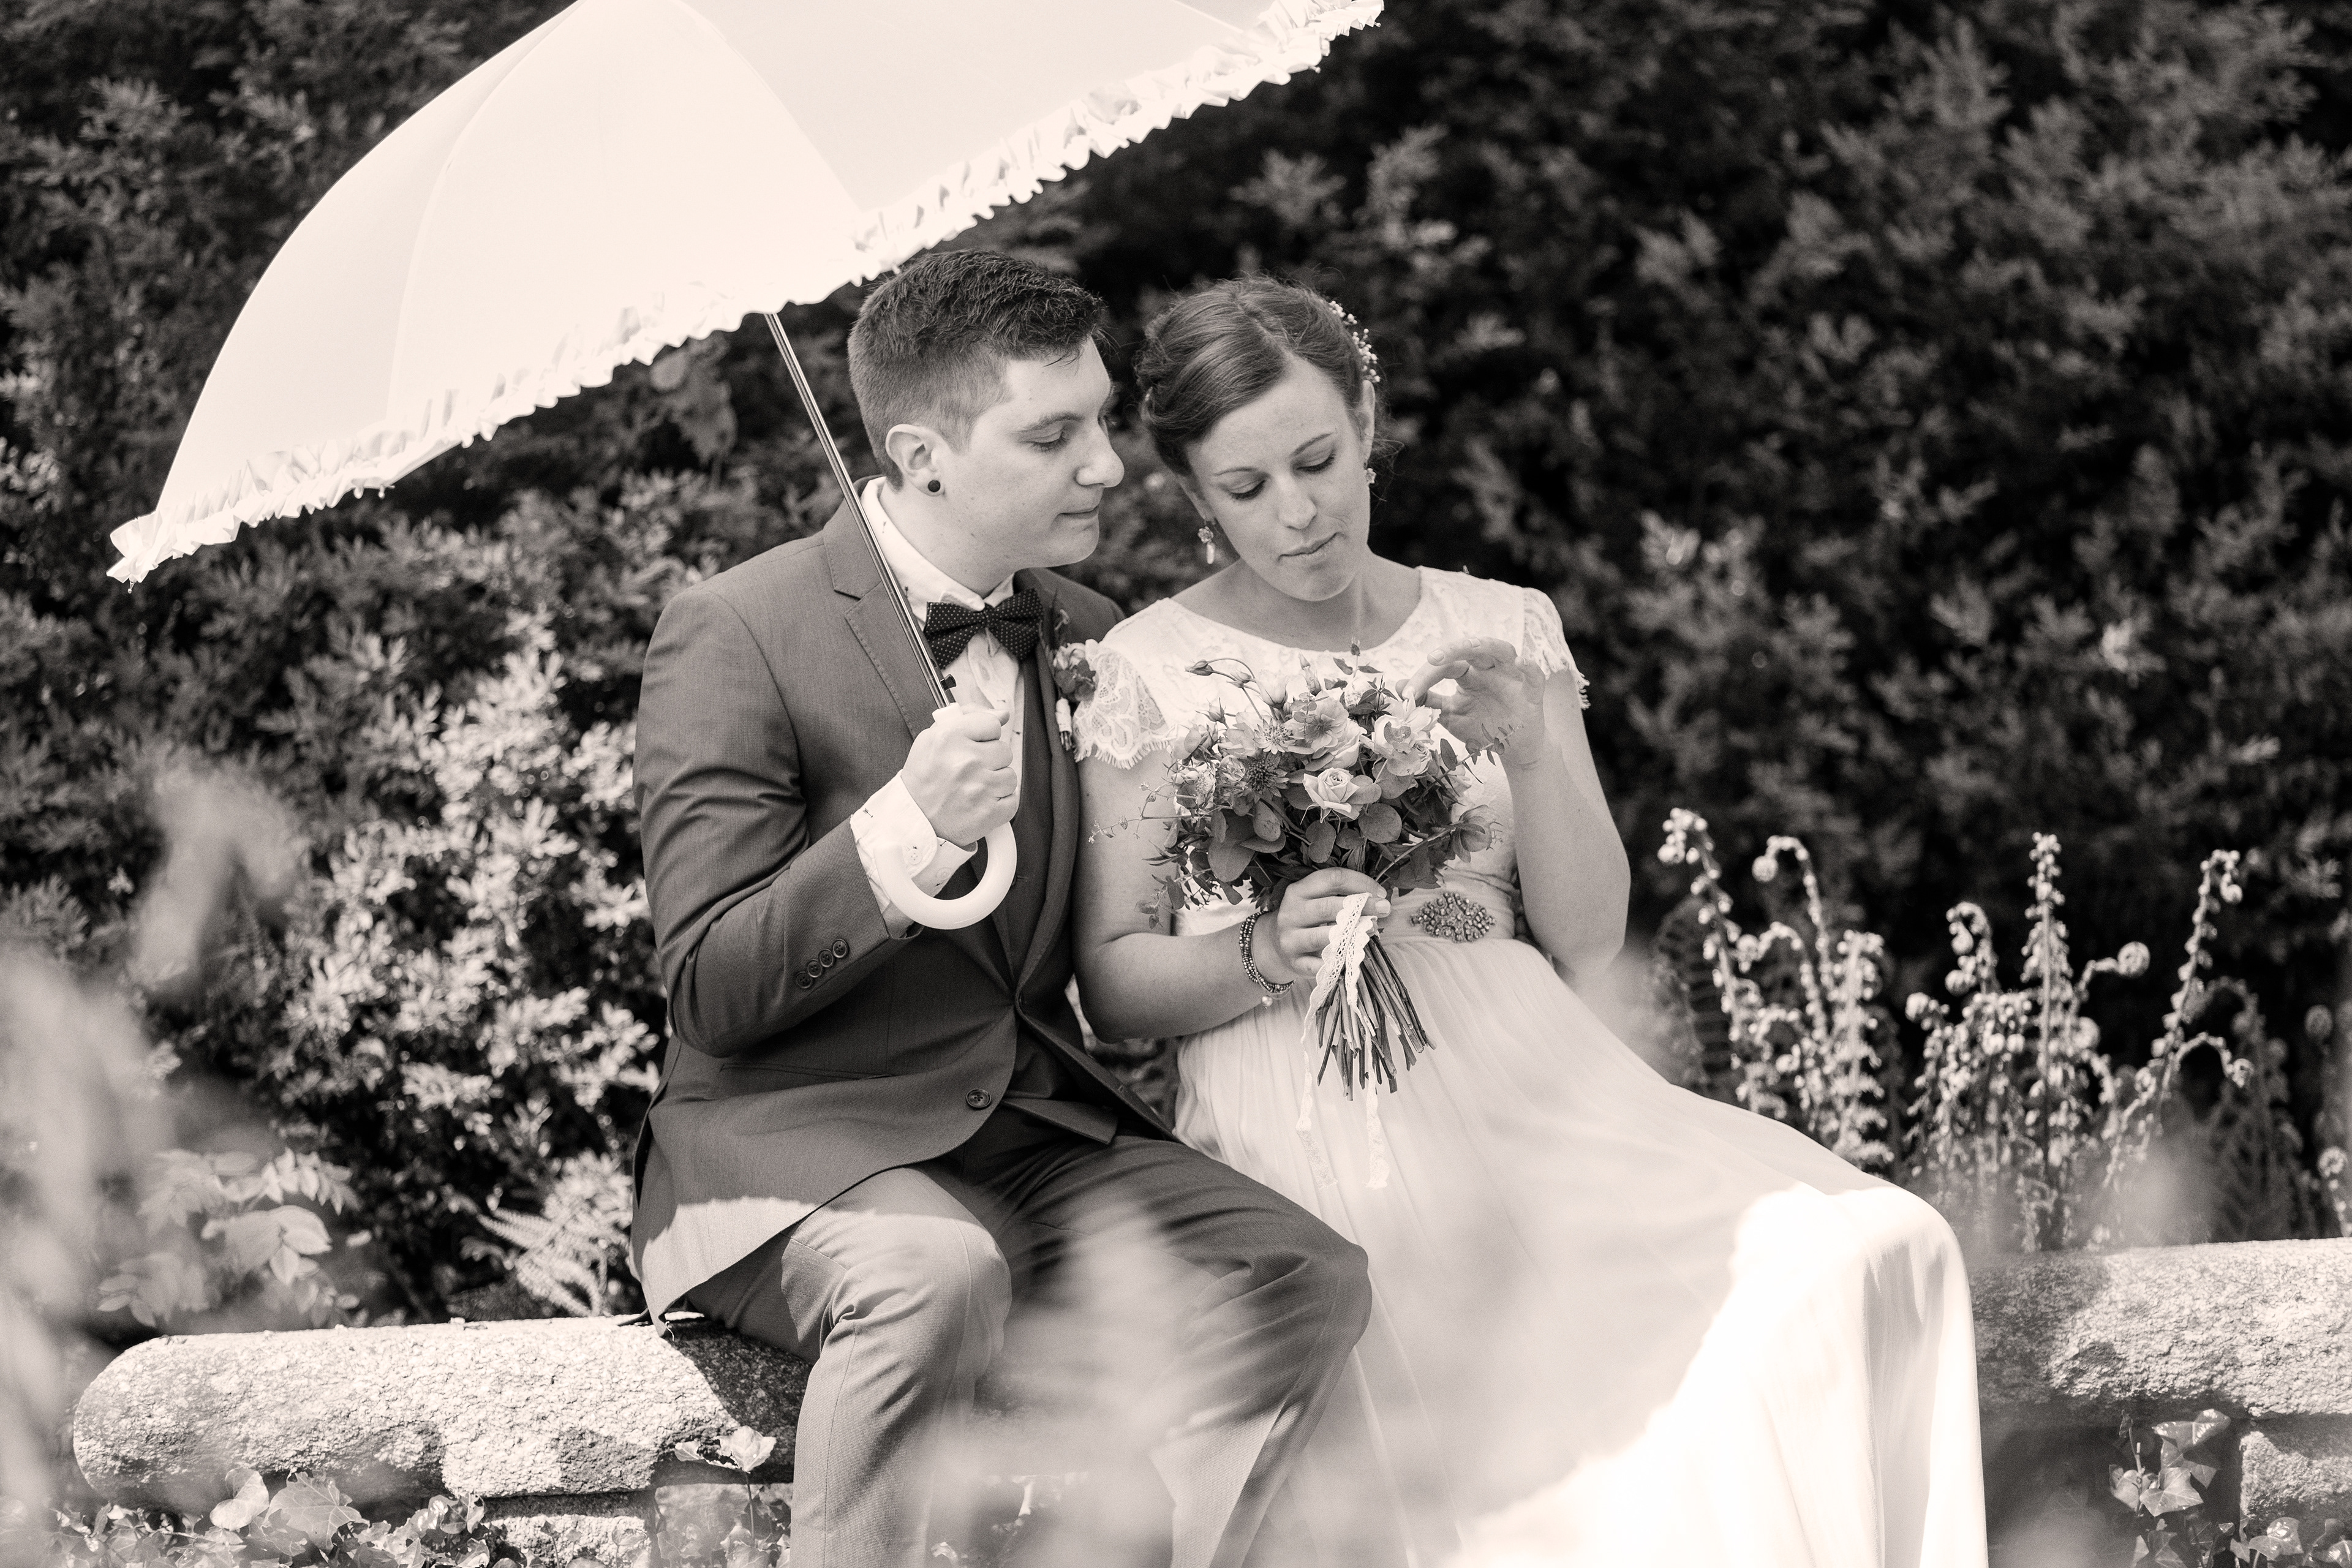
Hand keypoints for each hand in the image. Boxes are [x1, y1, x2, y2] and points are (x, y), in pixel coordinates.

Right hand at [903, 688, 1016, 847]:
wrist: (914, 818)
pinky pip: (1012, 800)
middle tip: (972, 771)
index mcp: (951, 738)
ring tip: (976, 788)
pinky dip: (1001, 803)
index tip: (975, 746)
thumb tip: (1002, 714)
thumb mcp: (932, 738)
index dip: (985, 736)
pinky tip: (982, 802)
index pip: (992, 725)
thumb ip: (967, 718)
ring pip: (1010, 776)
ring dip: (996, 782)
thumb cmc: (924, 778)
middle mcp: (967, 761)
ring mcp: (981, 788)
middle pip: (1004, 750)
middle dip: (991, 759)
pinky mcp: (990, 813)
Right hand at [1265, 869, 1389, 983]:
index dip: (1360, 883)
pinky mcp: (1295, 962)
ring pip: (1326, 936)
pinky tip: (1353, 958)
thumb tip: (1382, 900)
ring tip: (1372, 931)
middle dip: (1363, 906)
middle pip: (1329, 906)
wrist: (1275, 946)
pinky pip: (1321, 964)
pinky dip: (1340, 963)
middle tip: (1385, 909)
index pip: (1332, 878)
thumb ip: (1343, 897)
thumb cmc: (1306, 920)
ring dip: (1353, 934)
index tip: (1380, 892)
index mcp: (1298, 891)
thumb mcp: (1316, 901)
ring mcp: (1291, 939)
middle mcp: (1291, 913)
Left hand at [1405, 636, 1547, 766]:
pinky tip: (1520, 662)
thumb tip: (1399, 687)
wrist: (1513, 749)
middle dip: (1453, 649)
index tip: (1407, 693)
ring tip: (1472, 646)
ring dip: (1487, 645)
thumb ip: (1428, 701)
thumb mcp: (1450, 715)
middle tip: (1432, 658)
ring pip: (1503, 650)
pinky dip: (1530, 667)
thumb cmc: (1482, 727)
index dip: (1425, 677)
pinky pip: (1535, 676)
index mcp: (1469, 674)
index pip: (1445, 666)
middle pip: (1473, 649)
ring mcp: (1512, 678)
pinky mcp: (1533, 692)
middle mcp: (1489, 669)